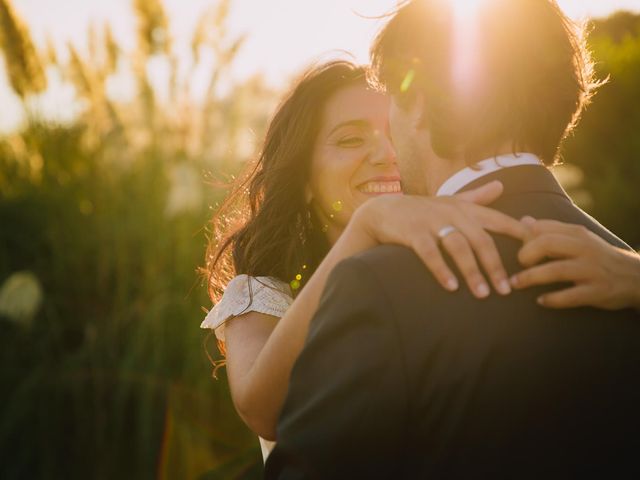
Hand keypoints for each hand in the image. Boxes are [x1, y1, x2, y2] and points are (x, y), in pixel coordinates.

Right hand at [354, 180, 528, 298]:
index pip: (498, 220)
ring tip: (482, 294)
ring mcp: (431, 222)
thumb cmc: (421, 211)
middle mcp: (451, 213)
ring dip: (472, 271)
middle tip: (507, 289)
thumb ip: (476, 197)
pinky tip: (451, 287)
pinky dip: (441, 270)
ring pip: (458, 247)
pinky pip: (429, 253)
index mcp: (464, 208)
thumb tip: (500, 185)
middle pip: (481, 239)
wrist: (382, 212)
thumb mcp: (449, 201)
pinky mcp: (412, 233)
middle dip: (496, 265)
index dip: (519, 235)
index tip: (536, 254)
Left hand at [510, 217, 639, 310]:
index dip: (524, 237)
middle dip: (526, 254)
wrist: (635, 277)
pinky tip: (541, 301)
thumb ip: (551, 230)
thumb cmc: (597, 256)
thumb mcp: (578, 239)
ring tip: (515, 283)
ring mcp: (592, 270)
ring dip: (531, 277)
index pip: (543, 228)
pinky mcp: (598, 291)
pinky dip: (553, 299)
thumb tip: (524, 220)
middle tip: (517, 264)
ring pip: (556, 270)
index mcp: (577, 233)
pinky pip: (571, 296)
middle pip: (547, 243)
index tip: (516, 247)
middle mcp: (585, 248)